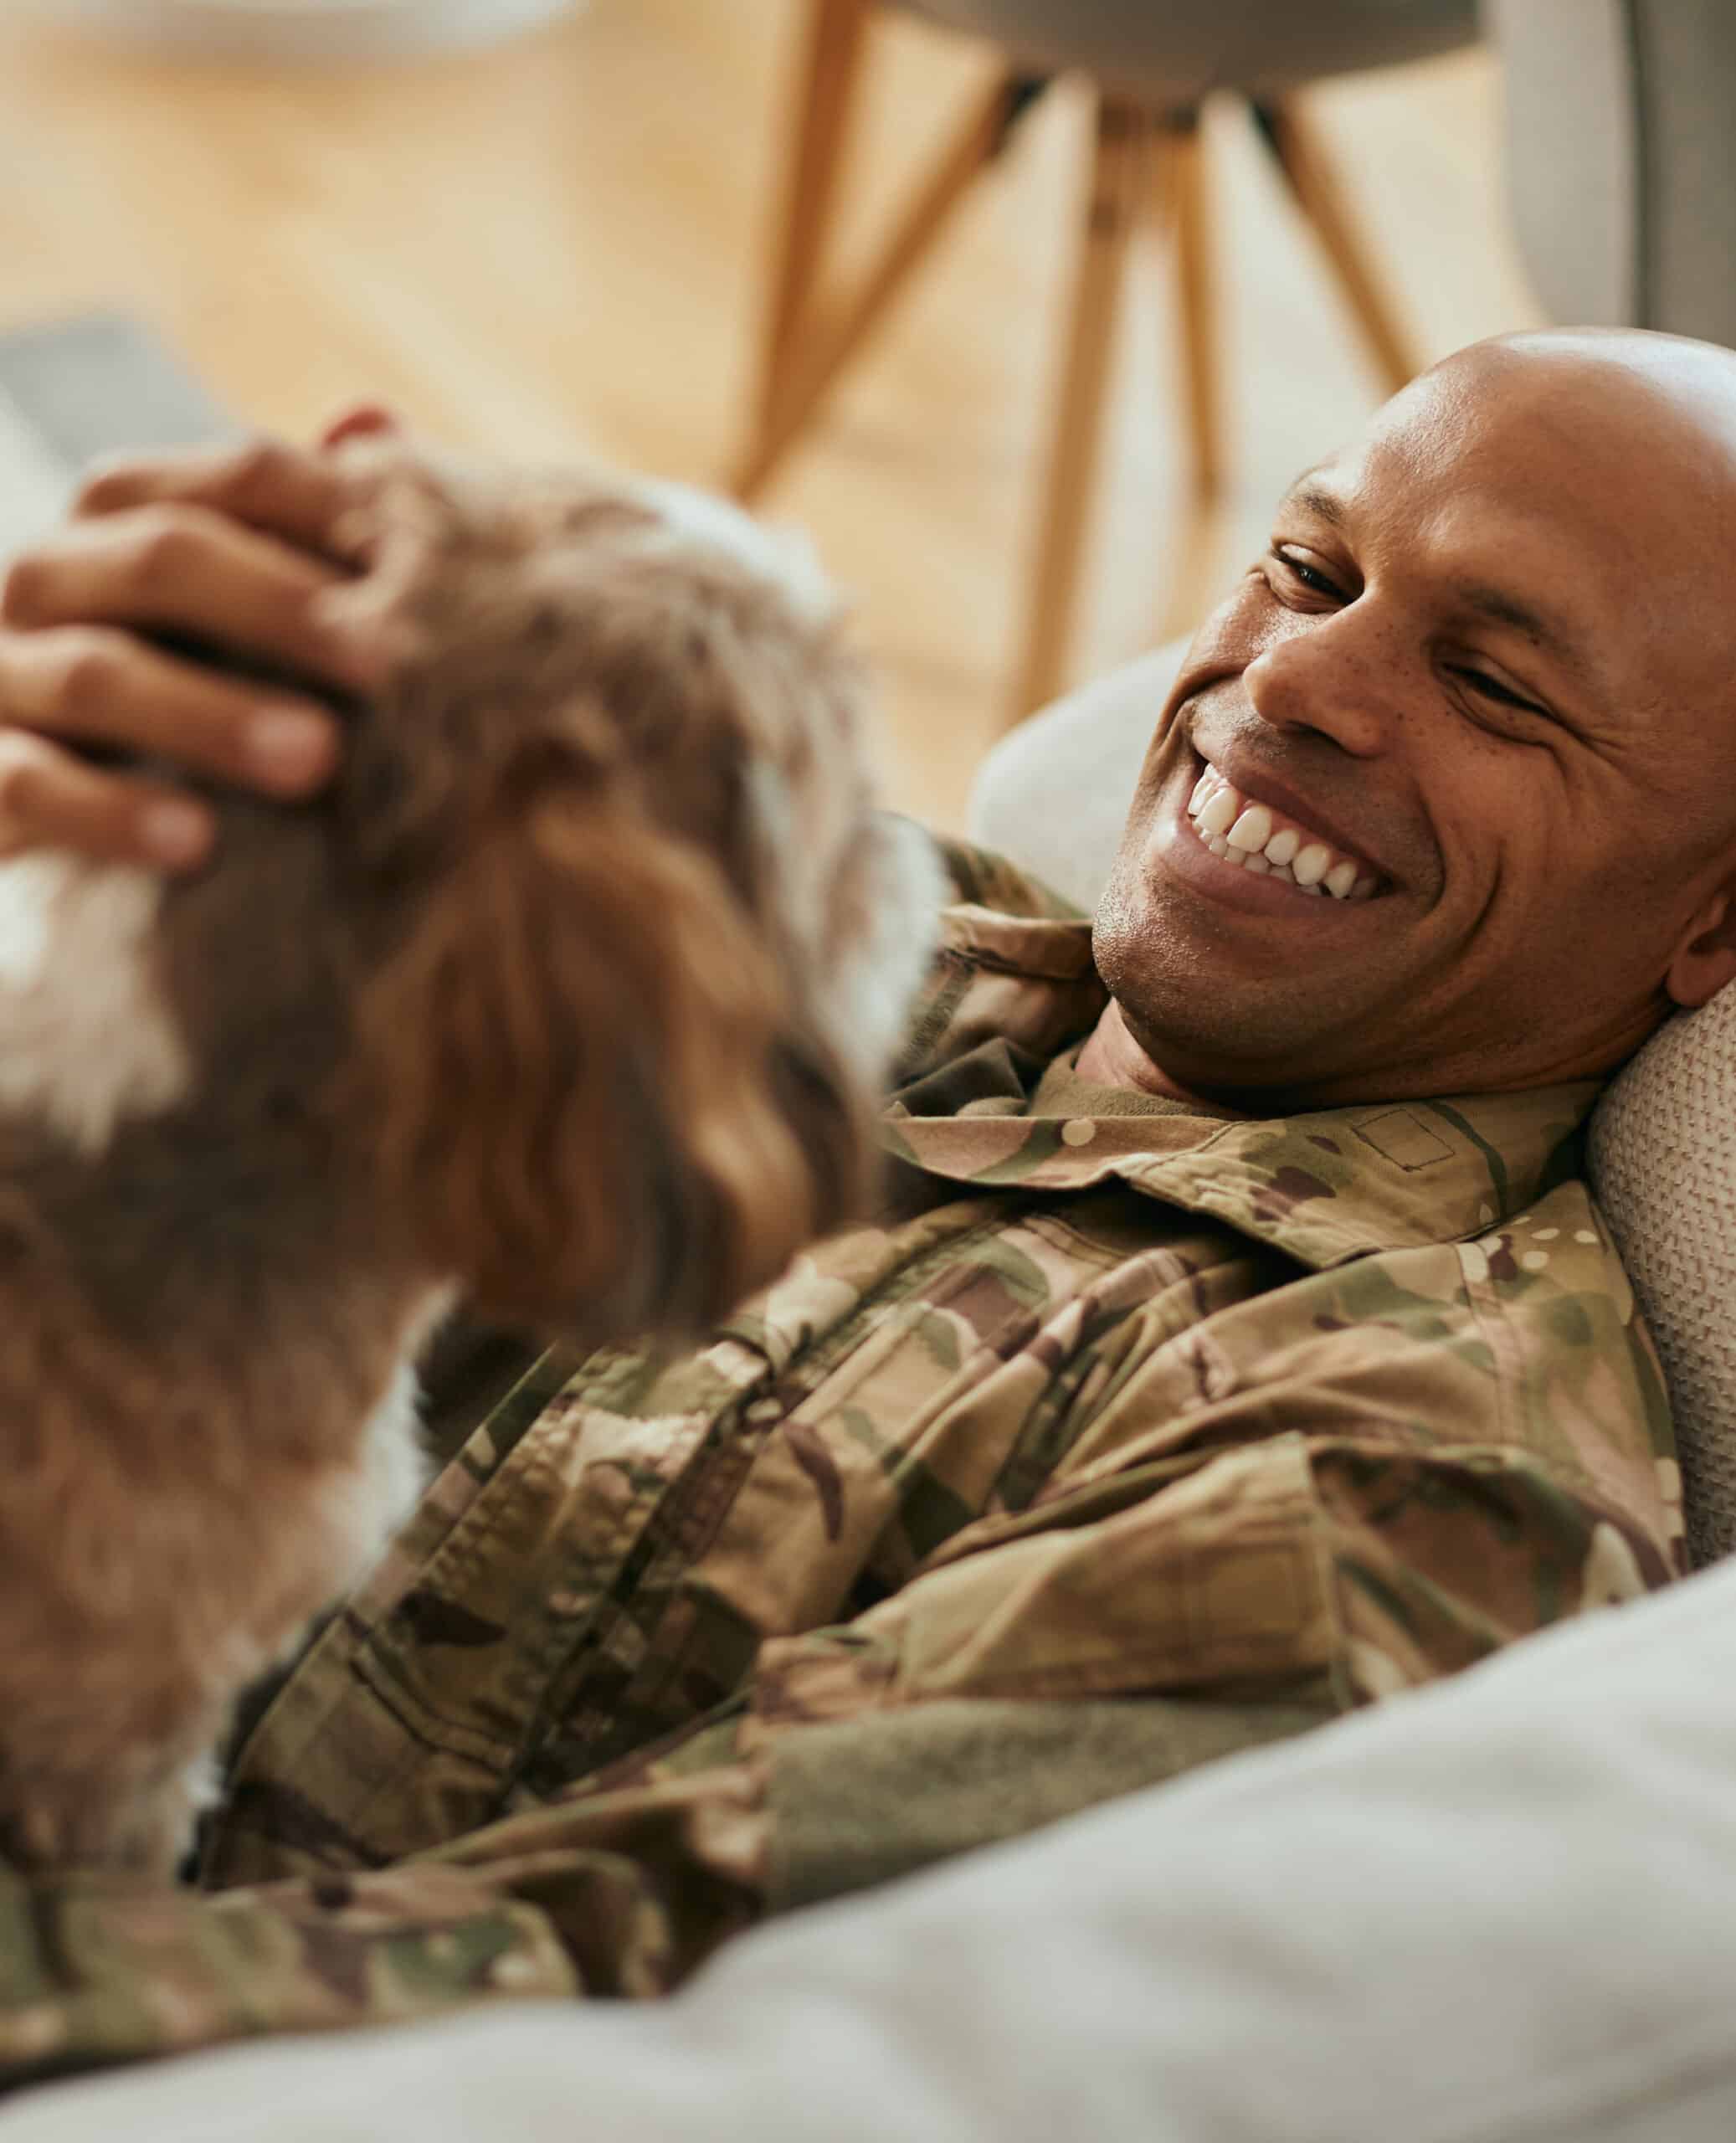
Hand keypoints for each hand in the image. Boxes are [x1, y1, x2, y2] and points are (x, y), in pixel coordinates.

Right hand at [0, 415, 402, 871]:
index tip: (432, 577)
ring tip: (315, 761)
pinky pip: (30, 787)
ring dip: (210, 715)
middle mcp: (49, 581)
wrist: (46, 803)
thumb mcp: (245, 619)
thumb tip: (379, 425)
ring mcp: (1, 677)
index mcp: (126, 522)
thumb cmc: (188, 700)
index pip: (235, 483)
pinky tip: (196, 844)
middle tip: (388, 673)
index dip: (332, 517)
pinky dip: (112, 813)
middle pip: (160, 561)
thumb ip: (307, 533)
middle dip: (277, 610)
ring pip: (96, 676)